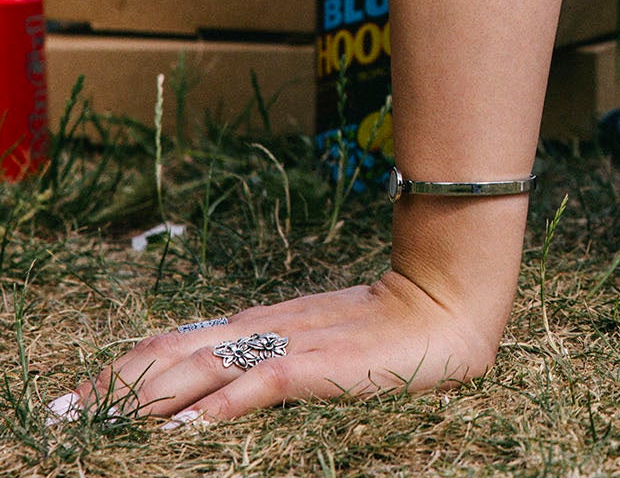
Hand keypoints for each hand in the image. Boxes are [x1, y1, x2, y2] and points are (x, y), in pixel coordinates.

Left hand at [50, 270, 496, 425]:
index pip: (177, 343)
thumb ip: (272, 361)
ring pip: (202, 368)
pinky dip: (219, 407)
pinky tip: (185, 428)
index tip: (79, 394)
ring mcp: (292, 343)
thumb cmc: (393, 329)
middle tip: (62, 414)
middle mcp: (265, 330)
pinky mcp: (321, 364)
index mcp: (263, 325)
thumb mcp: (322, 344)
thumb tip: (215, 390)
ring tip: (99, 420)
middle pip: (174, 355)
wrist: (450, 298)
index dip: (127, 367)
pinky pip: (260, 385)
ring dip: (147, 396)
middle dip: (116, 386)